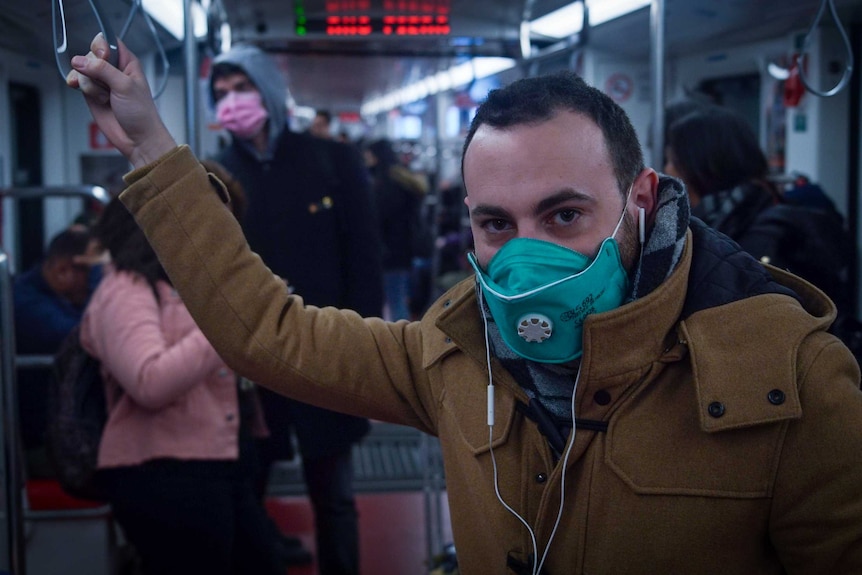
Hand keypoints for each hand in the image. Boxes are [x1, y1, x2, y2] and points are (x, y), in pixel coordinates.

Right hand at [66, 34, 176, 168]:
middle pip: (90, 55)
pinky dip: (76, 84)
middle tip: (108, 86)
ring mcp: (101, 81)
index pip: (107, 41)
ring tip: (106, 98)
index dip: (100, 47)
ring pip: (82, 70)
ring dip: (90, 85)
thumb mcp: (125, 86)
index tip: (102, 57)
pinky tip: (80, 90)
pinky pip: (76, 81)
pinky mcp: (92, 93)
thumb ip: (103, 70)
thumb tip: (80, 61)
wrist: (137, 139)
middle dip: (94, 71)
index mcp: (127, 62)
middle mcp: (113, 69)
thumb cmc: (141, 114)